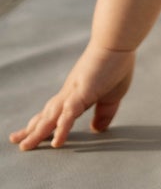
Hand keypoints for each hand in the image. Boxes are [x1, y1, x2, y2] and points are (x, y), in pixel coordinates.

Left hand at [9, 44, 135, 150]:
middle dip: (31, 130)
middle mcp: (68, 94)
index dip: (41, 124)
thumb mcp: (112, 95)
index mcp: (75, 94)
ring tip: (25, 145)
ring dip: (37, 132)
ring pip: (51, 117)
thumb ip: (104, 113)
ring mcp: (73, 93)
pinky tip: (57, 142)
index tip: (28, 134)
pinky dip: (62, 129)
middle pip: (46, 115)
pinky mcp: (82, 93)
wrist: (117, 42)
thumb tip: (96, 129)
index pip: (54, 113)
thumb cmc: (117, 64)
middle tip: (14, 141)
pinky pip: (69, 114)